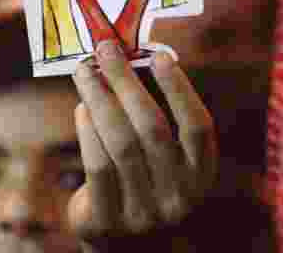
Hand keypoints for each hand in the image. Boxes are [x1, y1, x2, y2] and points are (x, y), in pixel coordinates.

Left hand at [69, 42, 216, 244]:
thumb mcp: (162, 157)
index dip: (180, 90)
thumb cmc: (143, 179)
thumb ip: (153, 114)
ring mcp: (145, 213)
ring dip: (99, 99)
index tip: (159, 55)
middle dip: (126, 82)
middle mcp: (179, 196)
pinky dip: (88, 131)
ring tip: (85, 72)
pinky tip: (81, 109)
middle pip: (153, 128)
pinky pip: (98, 165)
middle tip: (106, 50)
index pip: (198, 128)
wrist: (124, 243)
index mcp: (201, 174)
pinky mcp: (109, 221)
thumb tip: (126, 59)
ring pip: (121, 143)